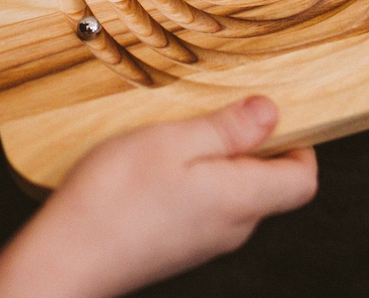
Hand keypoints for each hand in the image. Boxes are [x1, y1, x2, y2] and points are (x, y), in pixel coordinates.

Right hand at [0, 97, 316, 297]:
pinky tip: (157, 161)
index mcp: (241, 200)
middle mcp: (232, 227)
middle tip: (213, 110)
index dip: (299, 141)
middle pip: (268, 181)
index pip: (303, 179)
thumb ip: (229, 129)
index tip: (271, 111)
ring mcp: (205, 239)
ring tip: (177, 133)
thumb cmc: (116, 197)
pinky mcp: (180, 241)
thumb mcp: (174, 142)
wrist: (65, 258)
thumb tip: (272, 112)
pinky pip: (206, 201)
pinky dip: (195, 174)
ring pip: (233, 188)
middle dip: (251, 141)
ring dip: (217, 155)